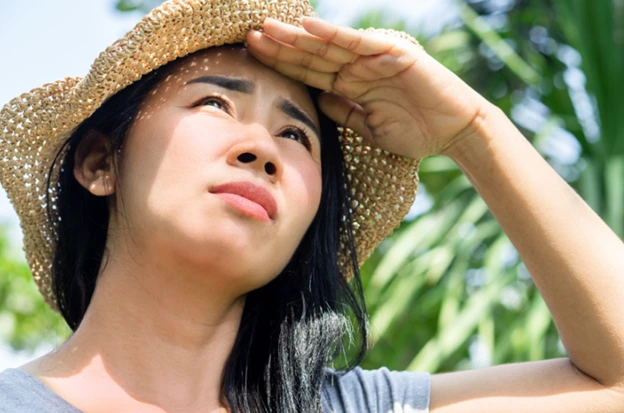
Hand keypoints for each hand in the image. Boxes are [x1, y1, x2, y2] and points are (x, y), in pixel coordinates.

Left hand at [246, 17, 490, 159]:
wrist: (454, 132)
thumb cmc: (415, 133)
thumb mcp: (367, 127)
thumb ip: (342, 112)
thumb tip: (316, 101)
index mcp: (349, 85)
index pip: (308, 72)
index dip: (281, 65)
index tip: (252, 58)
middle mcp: (357, 68)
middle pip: (311, 56)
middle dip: (280, 47)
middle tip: (248, 37)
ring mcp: (373, 59)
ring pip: (329, 45)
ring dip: (298, 37)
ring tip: (267, 28)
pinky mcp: (392, 53)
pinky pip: (358, 42)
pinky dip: (335, 34)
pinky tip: (309, 27)